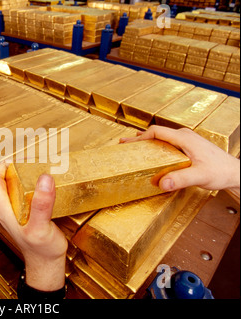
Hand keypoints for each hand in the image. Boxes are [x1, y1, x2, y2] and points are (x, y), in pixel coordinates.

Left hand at [0, 162, 67, 290]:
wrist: (47, 264)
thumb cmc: (41, 249)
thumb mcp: (40, 227)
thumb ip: (41, 204)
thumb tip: (44, 179)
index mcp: (3, 208)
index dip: (4, 164)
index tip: (21, 157)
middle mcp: (7, 206)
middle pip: (4, 178)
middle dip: (16, 166)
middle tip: (33, 158)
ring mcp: (16, 209)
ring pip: (15, 184)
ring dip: (25, 174)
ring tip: (39, 165)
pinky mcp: (26, 212)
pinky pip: (25, 192)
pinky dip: (32, 183)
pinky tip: (44, 183)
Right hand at [120, 125, 239, 193]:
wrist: (235, 173)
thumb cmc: (221, 172)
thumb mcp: (200, 176)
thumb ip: (182, 179)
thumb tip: (163, 183)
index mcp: (184, 138)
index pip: (157, 132)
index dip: (141, 138)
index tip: (129, 145)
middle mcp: (184, 136)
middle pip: (156, 133)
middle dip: (138, 138)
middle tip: (123, 144)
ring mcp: (186, 140)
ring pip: (161, 137)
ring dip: (146, 141)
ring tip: (132, 146)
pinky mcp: (188, 146)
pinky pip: (167, 142)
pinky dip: (155, 145)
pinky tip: (150, 151)